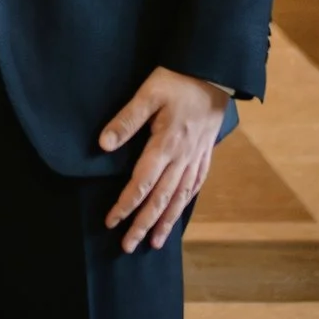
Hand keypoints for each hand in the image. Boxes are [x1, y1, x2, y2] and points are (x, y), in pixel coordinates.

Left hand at [99, 66, 228, 251]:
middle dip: (143, 224)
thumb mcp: (148, 93)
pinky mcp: (204, 152)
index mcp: (165, 144)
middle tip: (128, 246)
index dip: (125, 205)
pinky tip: (178, 212)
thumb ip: (126, 120)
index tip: (111, 221)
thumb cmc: (178, 80)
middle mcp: (182, 157)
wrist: (215, 72)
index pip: (141, 183)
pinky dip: (185, 202)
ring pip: (179, 197)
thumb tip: (103, 144)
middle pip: (160, 199)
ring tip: (155, 243)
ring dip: (166, 221)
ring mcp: (196, 157)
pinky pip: (195, 184)